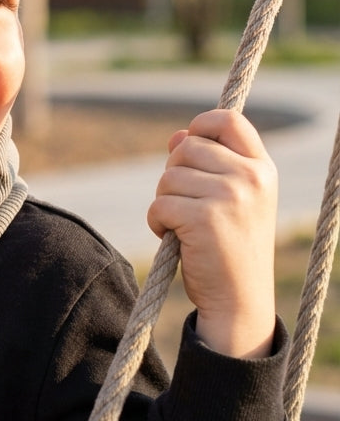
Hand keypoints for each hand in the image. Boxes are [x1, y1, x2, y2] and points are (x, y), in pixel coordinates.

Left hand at [147, 109, 277, 357]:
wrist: (239, 301)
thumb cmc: (229, 248)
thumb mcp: (230, 200)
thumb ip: (207, 165)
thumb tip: (177, 135)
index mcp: (262, 169)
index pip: (228, 119)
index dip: (201, 125)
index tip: (189, 145)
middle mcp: (252, 178)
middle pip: (186, 148)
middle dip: (173, 176)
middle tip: (187, 207)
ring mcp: (230, 196)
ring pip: (168, 177)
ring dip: (165, 202)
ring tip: (186, 227)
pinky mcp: (205, 217)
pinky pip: (159, 204)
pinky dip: (157, 222)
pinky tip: (177, 239)